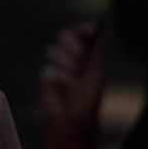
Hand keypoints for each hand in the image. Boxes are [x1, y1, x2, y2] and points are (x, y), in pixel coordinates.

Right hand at [40, 22, 103, 148]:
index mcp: (84, 54)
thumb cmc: (88, 99)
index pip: (78, 32)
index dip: (82, 28)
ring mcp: (56, 65)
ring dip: (67, 63)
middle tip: (81, 59)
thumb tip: (101, 32)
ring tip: (75, 78)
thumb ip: (95, 53)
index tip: (90, 30)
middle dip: (73, 46)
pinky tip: (68, 86)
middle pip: (64, 35)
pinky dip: (60, 77)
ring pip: (53, 50)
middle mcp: (69, 57)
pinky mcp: (46, 76)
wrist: (74, 119)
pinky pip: (49, 69)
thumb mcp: (95, 73)